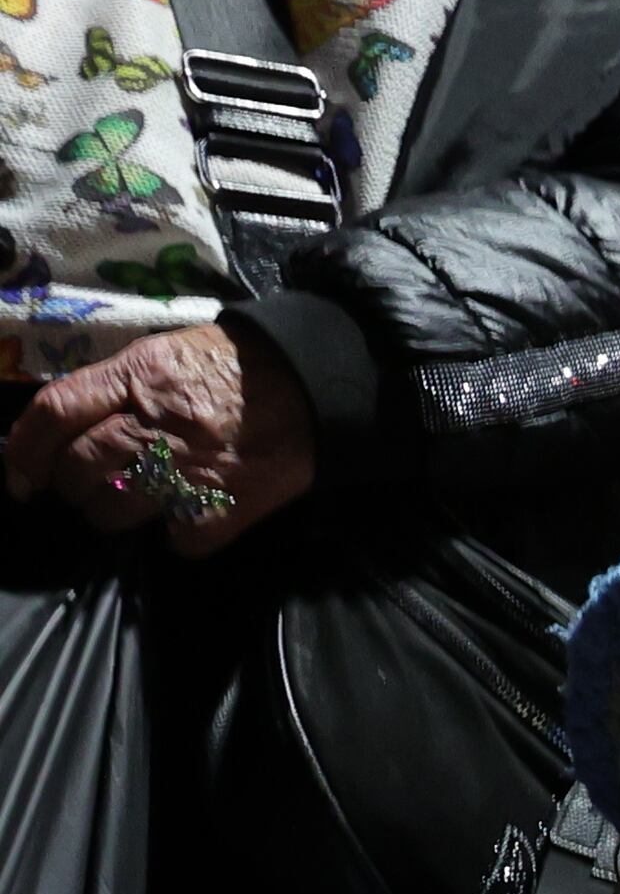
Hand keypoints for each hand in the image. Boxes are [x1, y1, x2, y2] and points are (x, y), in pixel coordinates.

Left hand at [1, 323, 314, 554]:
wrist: (316, 382)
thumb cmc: (232, 365)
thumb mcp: (163, 354)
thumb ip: (112, 386)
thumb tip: (58, 426)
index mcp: (138, 376)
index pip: (57, 411)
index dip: (25, 450)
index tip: (19, 477)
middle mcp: (159, 423)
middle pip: (81, 468)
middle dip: (70, 487)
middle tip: (82, 489)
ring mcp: (196, 467)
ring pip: (119, 510)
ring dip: (110, 515)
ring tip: (126, 506)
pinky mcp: (233, 504)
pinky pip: (182, 539)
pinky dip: (175, 538)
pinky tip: (182, 521)